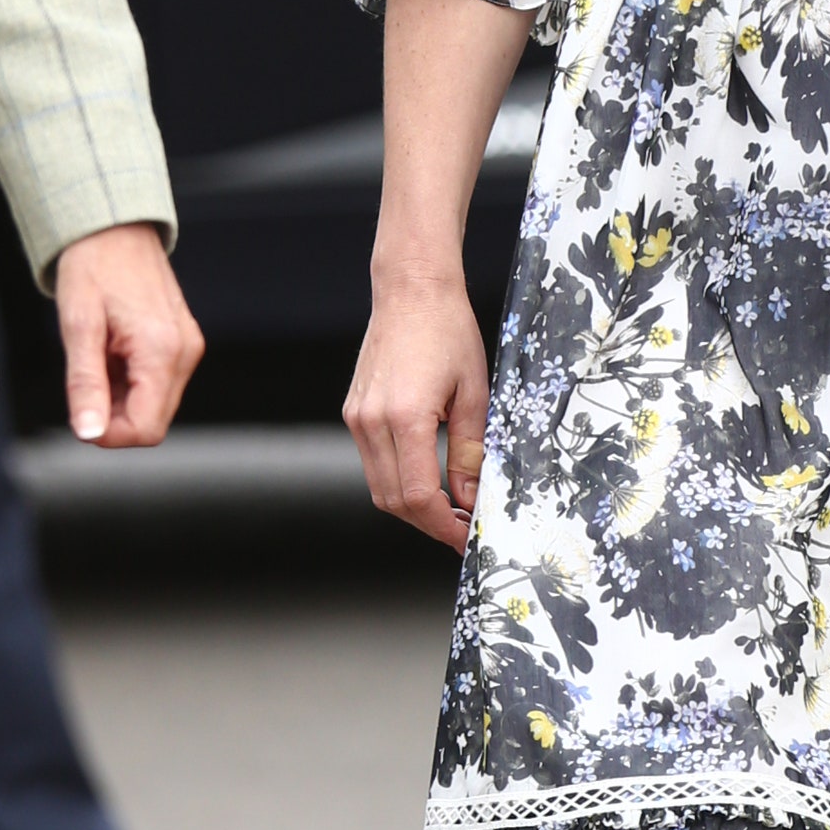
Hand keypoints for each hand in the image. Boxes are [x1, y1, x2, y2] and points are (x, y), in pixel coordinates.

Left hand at [52, 221, 202, 446]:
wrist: (116, 229)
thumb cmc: (96, 267)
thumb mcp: (78, 326)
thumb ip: (85, 384)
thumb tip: (89, 432)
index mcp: (162, 350)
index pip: (146, 429)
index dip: (109, 434)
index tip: (82, 412)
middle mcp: (185, 352)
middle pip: (154, 421)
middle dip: (115, 416)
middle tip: (87, 380)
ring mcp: (188, 347)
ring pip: (156, 405)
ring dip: (122, 397)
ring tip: (100, 357)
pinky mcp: (184, 343)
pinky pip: (160, 383)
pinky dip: (132, 381)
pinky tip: (114, 352)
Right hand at [344, 267, 491, 548]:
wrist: (412, 292)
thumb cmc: (449, 332)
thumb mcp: (475, 394)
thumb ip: (471, 452)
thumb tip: (472, 498)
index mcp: (404, 417)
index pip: (418, 495)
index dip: (443, 525)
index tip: (466, 537)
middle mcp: (371, 421)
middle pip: (393, 500)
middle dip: (428, 522)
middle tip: (462, 528)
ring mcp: (357, 417)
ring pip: (379, 486)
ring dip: (412, 506)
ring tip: (449, 508)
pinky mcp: (354, 412)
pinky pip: (373, 462)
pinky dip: (398, 480)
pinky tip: (427, 478)